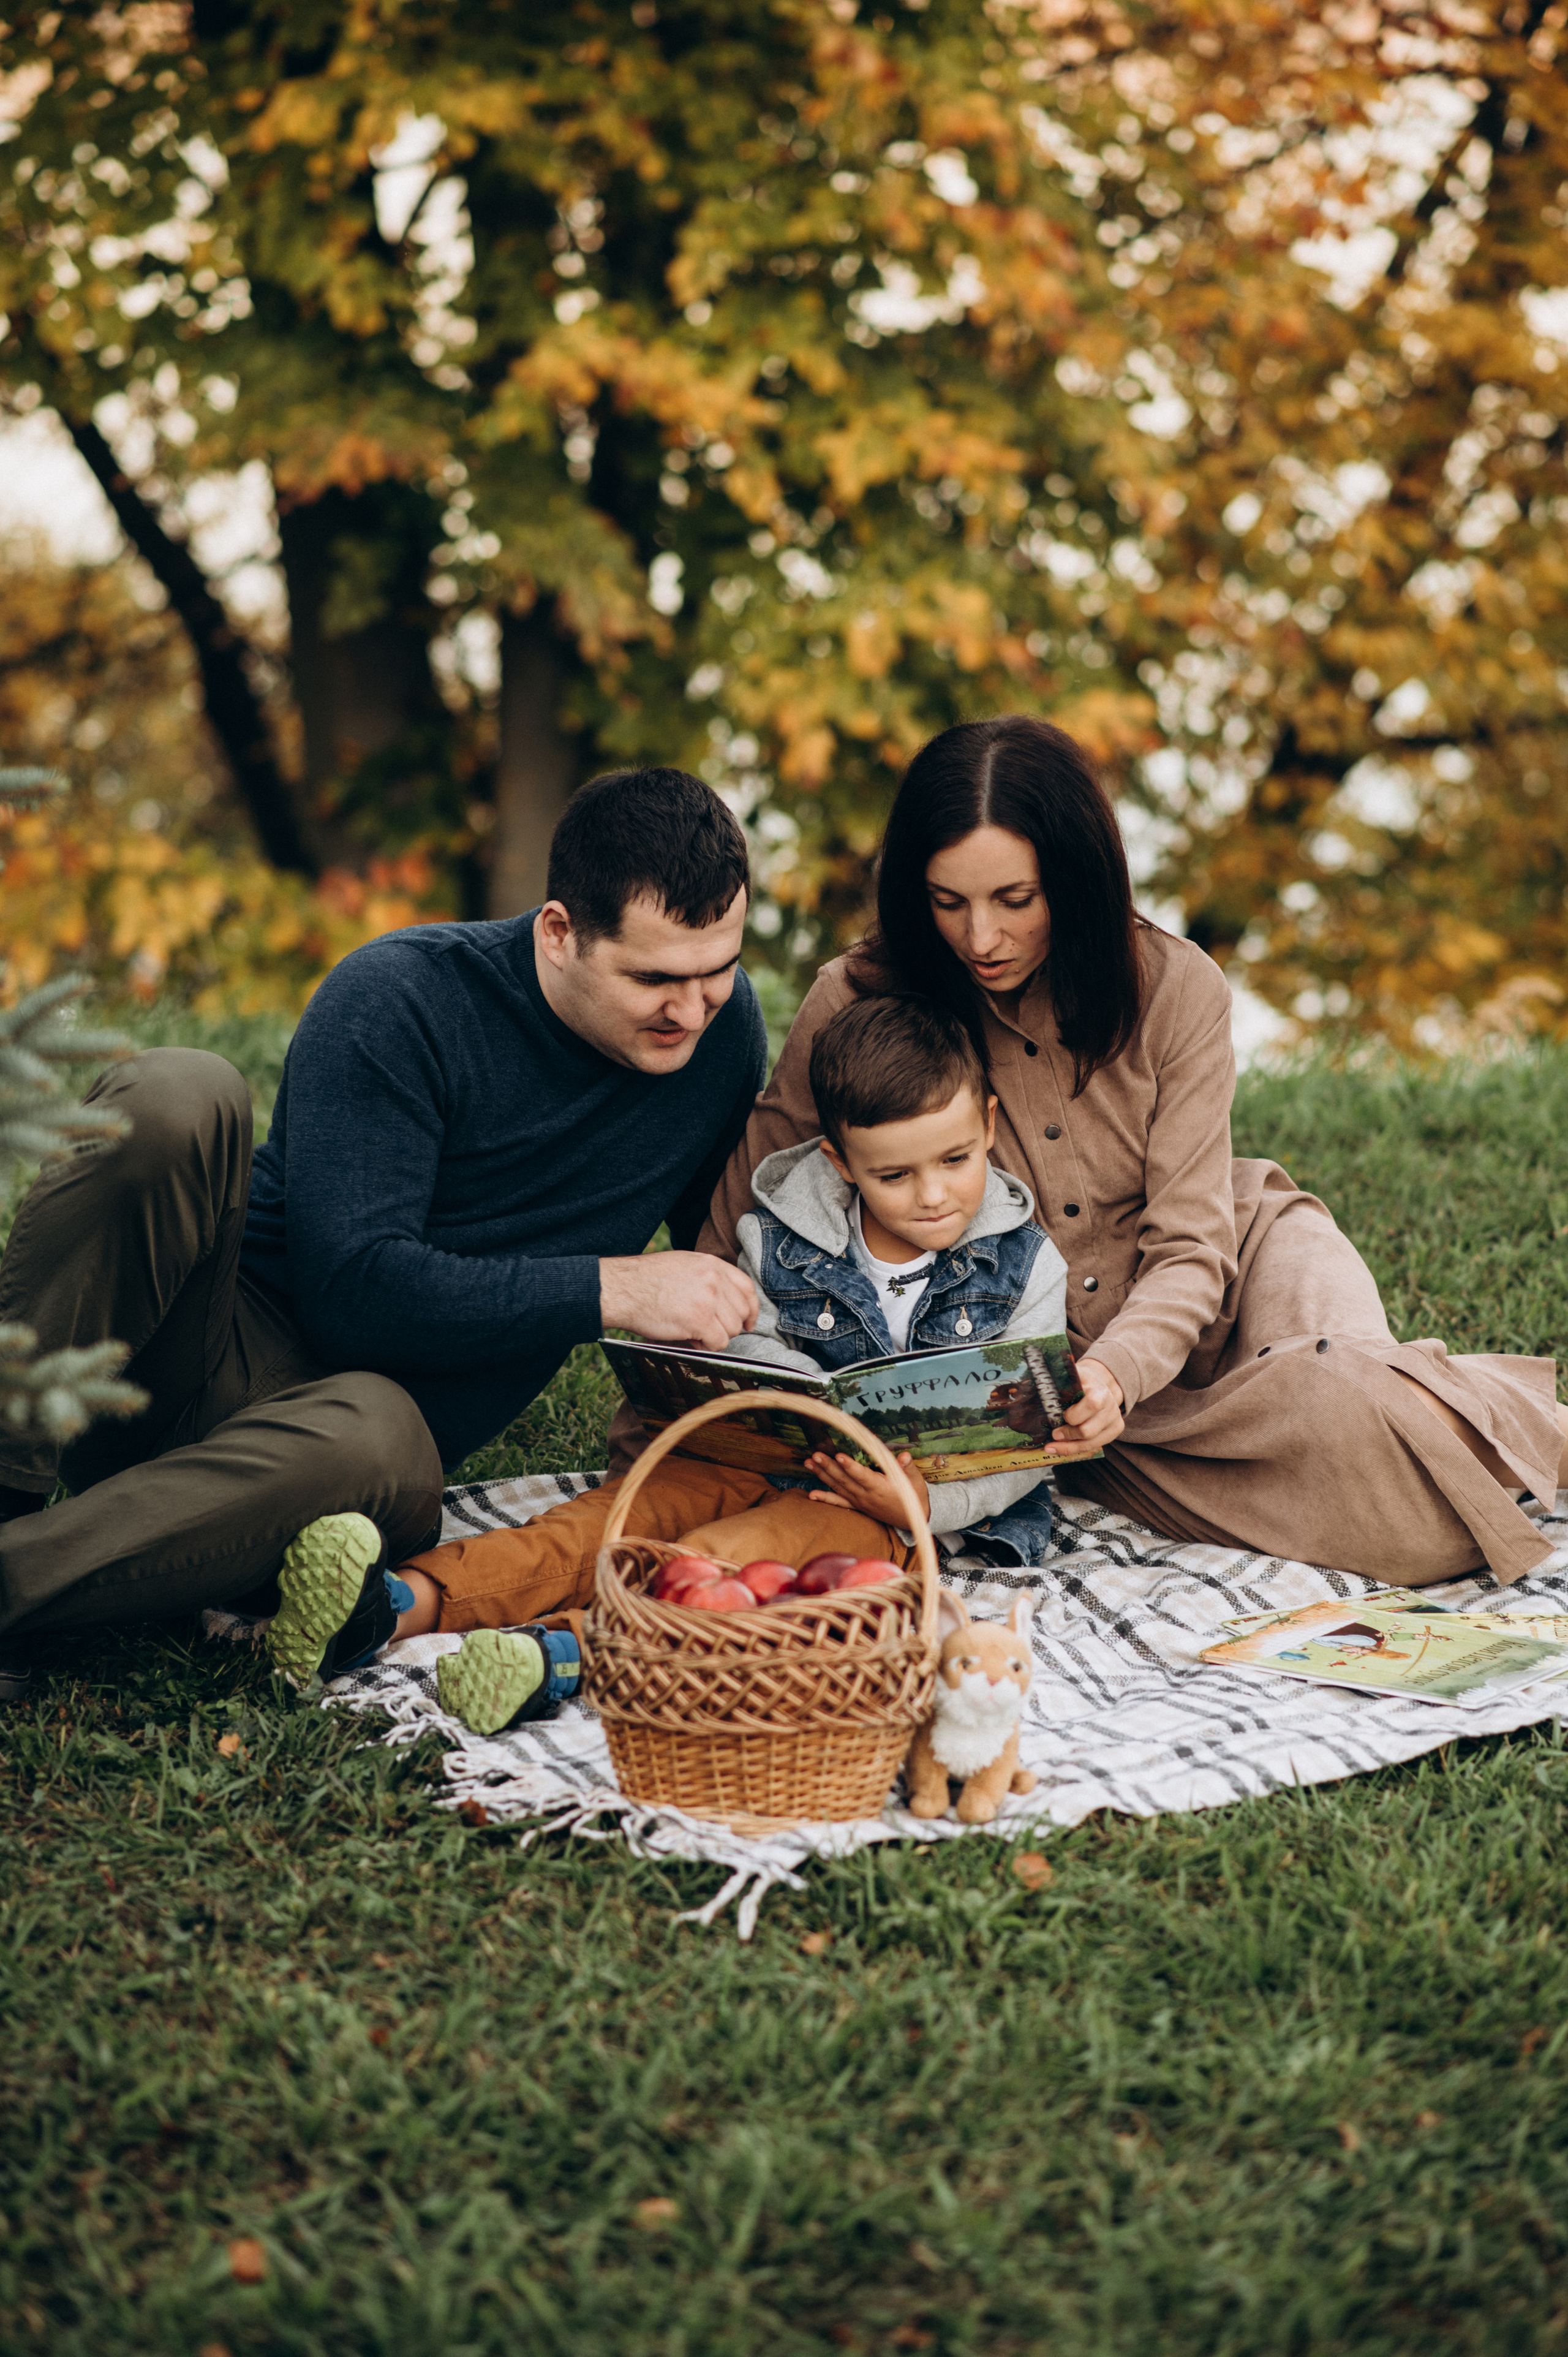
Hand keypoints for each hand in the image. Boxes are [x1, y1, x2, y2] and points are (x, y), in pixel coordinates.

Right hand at [598, 1252, 758, 1350]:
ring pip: (732, 1329)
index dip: (751, 1309)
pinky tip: (691, 1339)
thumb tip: (724, 1300)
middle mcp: (714, 1279)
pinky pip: (718, 1342)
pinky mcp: (699, 1320)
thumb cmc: (646, 1280)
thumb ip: (707, 1277)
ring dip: (715, 1337)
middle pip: (741, 1312)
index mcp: (712, 1264)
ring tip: (693, 1332)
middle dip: (730, 1326)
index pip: (747, 1288)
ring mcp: (708, 1299)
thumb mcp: (684, 1265)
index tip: (748, 1322)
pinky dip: (707, 1346)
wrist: (623, 1289)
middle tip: (710, 1330)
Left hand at [805, 1448, 930, 1529]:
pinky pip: (839, 1502)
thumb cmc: (914, 1496)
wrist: (912, 1520)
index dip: (851, 1466)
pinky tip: (811, 1495)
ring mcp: (860, 1502)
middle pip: (845, 1480)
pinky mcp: (857, 1506)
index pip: (862, 1476)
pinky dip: (825, 1498)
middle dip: (829, 1467)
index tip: (839, 1456)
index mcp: (881, 1488)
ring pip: (838, 1487)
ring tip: (809, 1463)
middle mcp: (867, 1496)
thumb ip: (908, 1468)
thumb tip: (904, 1456)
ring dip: (822, 1475)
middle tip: (816, 1454)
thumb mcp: (915, 1481)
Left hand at [1057, 1356, 1124, 1447]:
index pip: (1092, 1404)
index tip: (1062, 1416)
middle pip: (1088, 1431)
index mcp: (1100, 1390)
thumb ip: (1057, 1378)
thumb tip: (1026, 1383)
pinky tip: (1062, 1448)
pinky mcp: (1114, 1431)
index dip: (1074, 1414)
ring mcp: (1114, 1420)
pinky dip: (1076, 1449)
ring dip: (1068, 1446)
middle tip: (1054, 1434)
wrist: (1101, 1383)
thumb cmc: (1082, 1380)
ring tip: (1052, 1446)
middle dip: (1068, 1434)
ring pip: (1090, 1443)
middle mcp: (1111, 1407)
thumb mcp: (1072, 1374)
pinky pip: (1093, 1446)